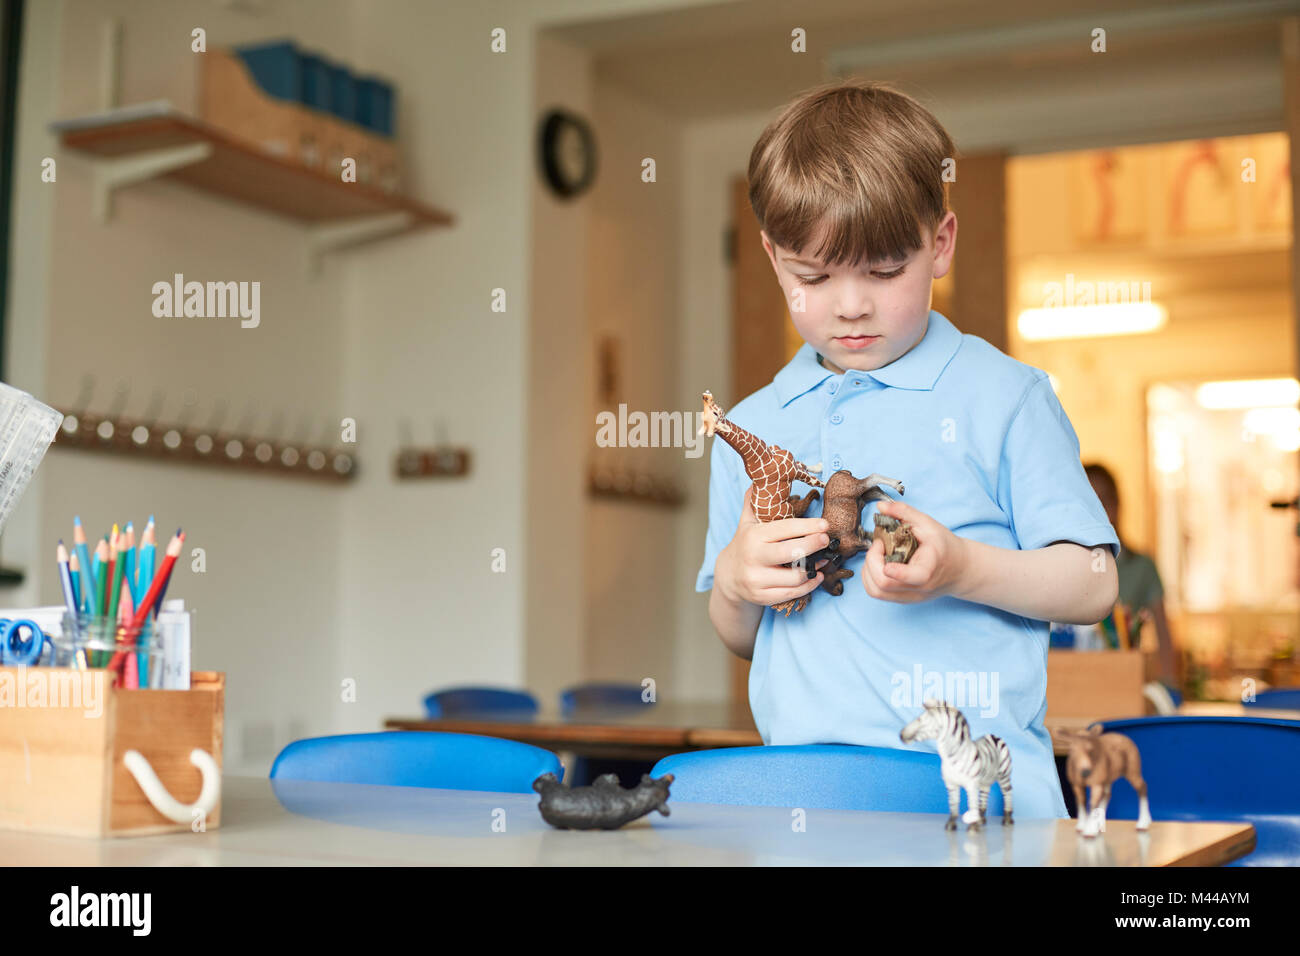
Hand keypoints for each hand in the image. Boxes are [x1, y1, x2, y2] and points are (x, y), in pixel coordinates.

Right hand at [716, 484, 830, 608]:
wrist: (729, 576)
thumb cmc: (745, 544)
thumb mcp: (746, 522)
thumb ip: (754, 502)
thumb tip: (760, 480)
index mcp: (753, 536)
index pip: (785, 529)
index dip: (807, 526)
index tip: (824, 524)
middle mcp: (753, 558)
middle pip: (792, 553)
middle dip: (813, 545)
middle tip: (827, 540)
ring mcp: (757, 579)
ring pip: (795, 576)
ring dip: (814, 568)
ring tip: (824, 560)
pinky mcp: (762, 597)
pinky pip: (792, 593)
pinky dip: (809, 585)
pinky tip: (815, 576)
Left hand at [861, 498, 968, 603]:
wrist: (960, 569)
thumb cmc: (945, 546)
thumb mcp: (928, 525)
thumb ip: (904, 513)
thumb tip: (880, 506)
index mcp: (927, 570)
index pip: (909, 577)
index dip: (892, 569)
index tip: (883, 549)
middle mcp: (918, 589)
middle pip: (882, 584)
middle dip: (871, 560)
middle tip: (879, 544)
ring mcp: (909, 597)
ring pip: (875, 591)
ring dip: (867, 570)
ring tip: (878, 554)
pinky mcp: (902, 599)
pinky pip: (876, 593)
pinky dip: (870, 577)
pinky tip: (878, 563)